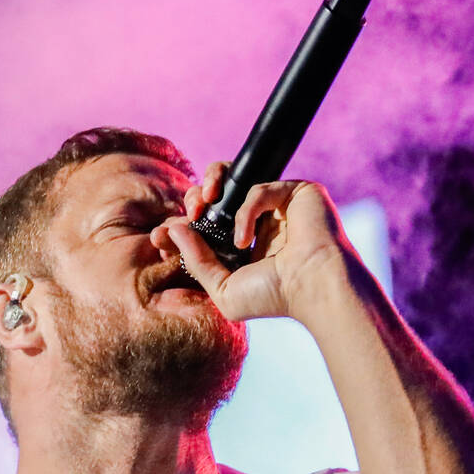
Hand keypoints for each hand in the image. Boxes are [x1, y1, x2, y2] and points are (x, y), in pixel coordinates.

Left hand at [150, 160, 356, 323]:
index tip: (158, 238)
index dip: (178, 226)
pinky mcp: (295, 192)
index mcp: (240, 246)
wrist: (315, 288)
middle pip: (213, 195)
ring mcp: (276, 206)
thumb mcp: (223, 290)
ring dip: (209, 183)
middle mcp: (257, 222)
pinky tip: (244, 239)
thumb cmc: (275, 296)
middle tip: (187, 215)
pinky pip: (258, 187)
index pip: (201, 225)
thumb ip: (196, 262)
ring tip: (201, 203)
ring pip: (234, 177)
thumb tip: (171, 230)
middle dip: (191, 199)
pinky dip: (245, 211)